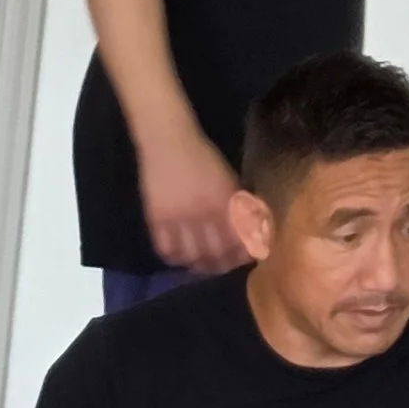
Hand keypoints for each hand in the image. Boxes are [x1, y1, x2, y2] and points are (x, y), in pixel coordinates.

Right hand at [137, 127, 244, 273]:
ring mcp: (179, 217)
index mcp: (224, 201)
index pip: (238, 239)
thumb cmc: (203, 157)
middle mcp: (203, 213)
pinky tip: (179, 255)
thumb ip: (237, 204)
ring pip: (192, 256)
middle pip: (216, 253)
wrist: (169, 141)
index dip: (242, 254)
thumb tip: (250, 228)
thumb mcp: (228, 178)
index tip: (243, 258)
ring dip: (198, 265)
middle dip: (221, 264)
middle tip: (221, 266)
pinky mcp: (157, 219)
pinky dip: (175, 257)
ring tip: (200, 264)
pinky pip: (167, 249)